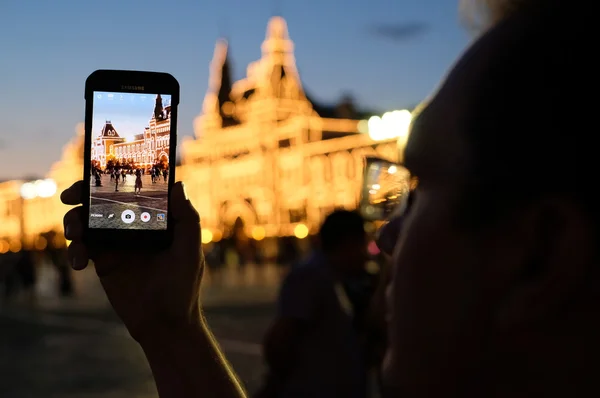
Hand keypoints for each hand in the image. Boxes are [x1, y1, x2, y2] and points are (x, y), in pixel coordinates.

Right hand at [62, 181, 202, 342]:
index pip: (135, 190)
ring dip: (73, 221)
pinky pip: (82, 247)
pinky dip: (75, 250)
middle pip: (105, 201)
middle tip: (72, 195)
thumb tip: (178, 184)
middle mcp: (135, 226)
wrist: (164, 323)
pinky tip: (79, 262)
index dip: (118, 177)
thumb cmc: (183, 286)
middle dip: (84, 193)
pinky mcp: (103, 261)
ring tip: (74, 233)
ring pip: (88, 221)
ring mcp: (117, 242)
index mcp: (156, 218)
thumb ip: (186, 218)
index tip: (101, 169)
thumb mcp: (189, 249)